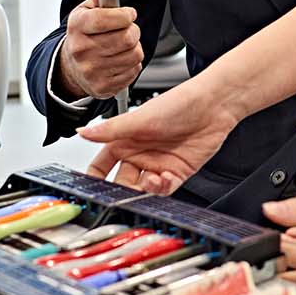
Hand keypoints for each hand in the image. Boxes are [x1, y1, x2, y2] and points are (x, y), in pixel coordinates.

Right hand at [57, 0, 141, 99]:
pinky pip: (134, 71)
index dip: (125, 15)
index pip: (107, 18)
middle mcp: (82, 50)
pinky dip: (132, 64)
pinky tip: (120, 60)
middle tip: (128, 30)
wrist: (72, 68)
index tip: (129, 14)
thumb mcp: (86, 12)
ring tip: (123, 46)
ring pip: (134, 54)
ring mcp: (91, 71)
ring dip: (134, 48)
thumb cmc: (85, 35)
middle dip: (133, 30)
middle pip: (127, 37)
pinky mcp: (103, 87)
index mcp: (77, 26)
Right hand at [79, 80, 239, 194]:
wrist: (214, 105)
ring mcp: (158, 164)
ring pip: (142, 189)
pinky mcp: (177, 172)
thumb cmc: (179, 103)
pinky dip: (163, 188)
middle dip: (121, 189)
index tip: (90, 188)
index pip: (102, 164)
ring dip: (144, 190)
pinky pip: (164, 190)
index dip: (95, 177)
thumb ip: (110, 130)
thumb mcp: (140, 118)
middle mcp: (140, 154)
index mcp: (126, 140)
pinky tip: (166, 178)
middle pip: (121, 181)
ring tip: (151, 181)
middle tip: (124, 191)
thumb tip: (81, 132)